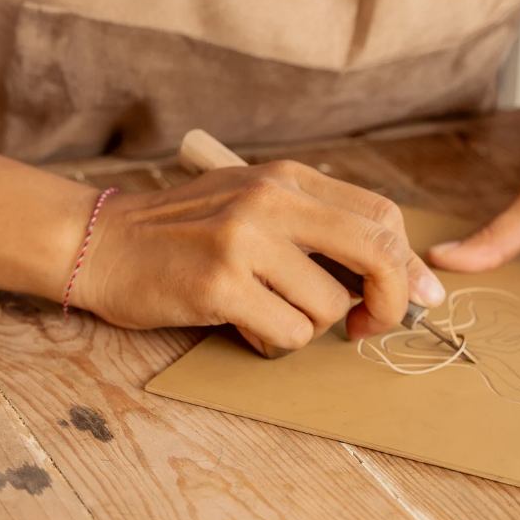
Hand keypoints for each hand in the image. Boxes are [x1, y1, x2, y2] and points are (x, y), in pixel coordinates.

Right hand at [70, 160, 444, 354]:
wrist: (101, 241)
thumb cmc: (185, 232)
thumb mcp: (254, 205)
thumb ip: (318, 229)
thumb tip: (398, 276)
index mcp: (289, 178)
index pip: (381, 216)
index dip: (409, 264)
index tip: (418, 298)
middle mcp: (272, 200)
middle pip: (377, 253)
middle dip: (391, 302)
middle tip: (370, 327)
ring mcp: (245, 240)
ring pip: (328, 307)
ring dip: (306, 326)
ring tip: (264, 311)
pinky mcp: (219, 283)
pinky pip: (287, 333)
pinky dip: (273, 341)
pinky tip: (241, 322)